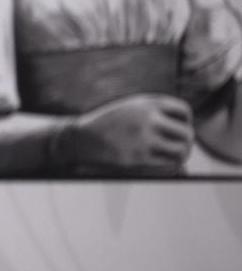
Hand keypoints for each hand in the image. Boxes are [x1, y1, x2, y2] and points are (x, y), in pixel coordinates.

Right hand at [58, 93, 193, 174]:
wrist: (82, 138)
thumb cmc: (110, 123)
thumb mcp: (131, 108)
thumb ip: (157, 111)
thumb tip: (187, 125)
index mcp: (146, 104)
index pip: (184, 111)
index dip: (185, 120)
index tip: (177, 127)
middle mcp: (147, 119)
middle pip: (186, 133)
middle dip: (186, 140)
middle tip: (180, 145)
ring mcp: (143, 139)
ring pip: (181, 151)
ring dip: (182, 155)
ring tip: (175, 156)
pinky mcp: (138, 158)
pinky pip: (169, 165)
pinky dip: (172, 166)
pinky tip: (166, 164)